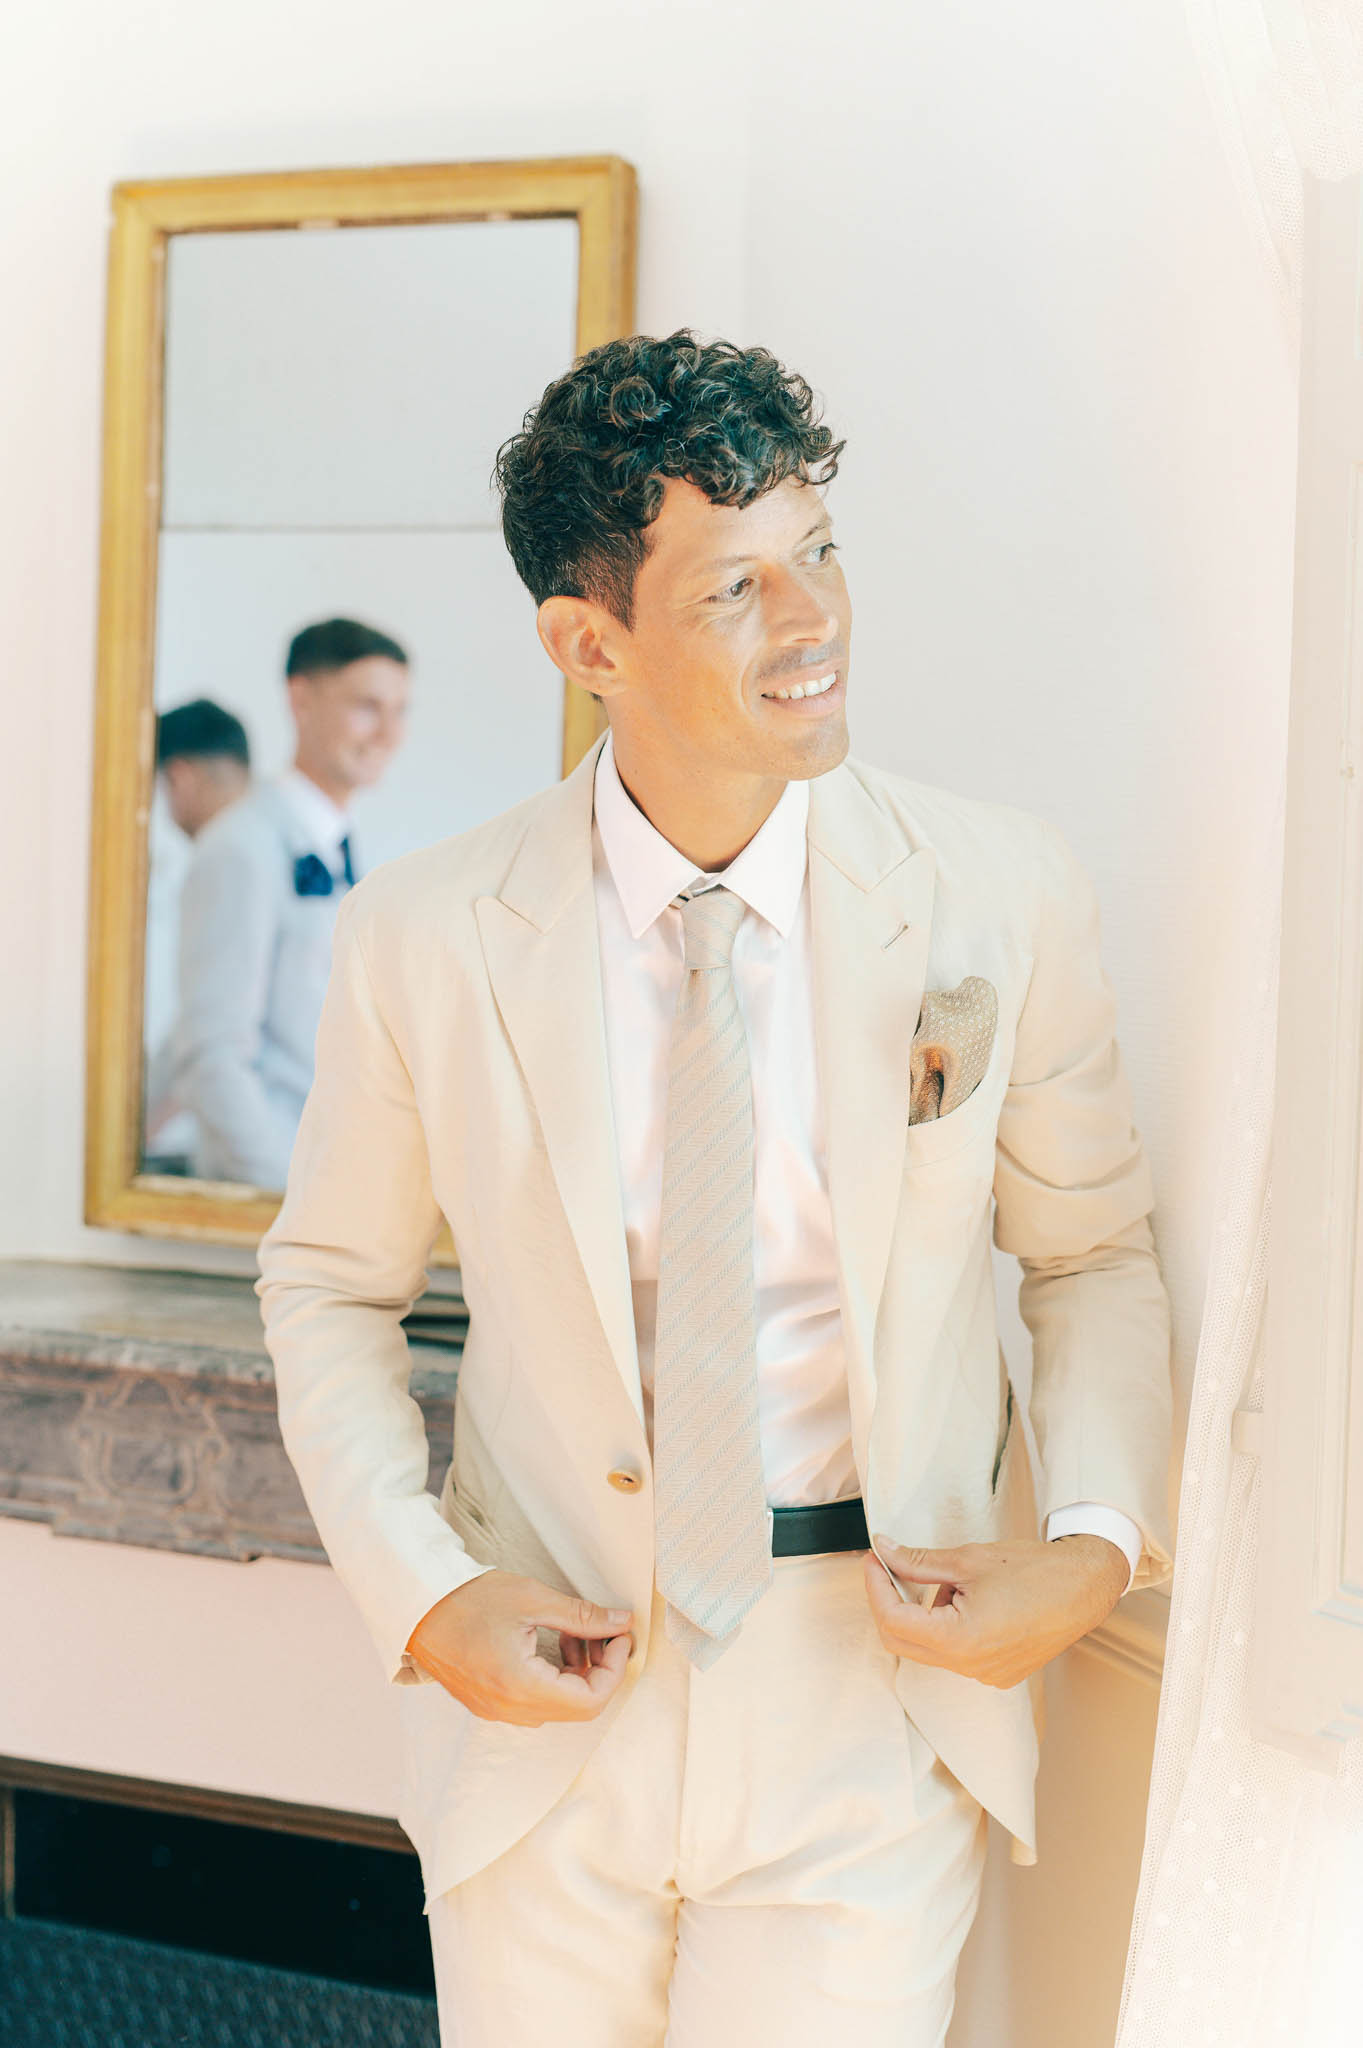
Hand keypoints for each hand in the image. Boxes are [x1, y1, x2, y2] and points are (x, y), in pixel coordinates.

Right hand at [405, 1572, 634, 1725]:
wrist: (417, 1607)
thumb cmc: (470, 1598)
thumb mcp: (533, 1599)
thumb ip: (582, 1616)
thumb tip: (622, 1622)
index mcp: (520, 1686)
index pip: (590, 1700)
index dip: (614, 1669)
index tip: (621, 1636)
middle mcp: (509, 1709)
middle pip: (577, 1708)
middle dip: (599, 1671)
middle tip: (603, 1633)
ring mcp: (497, 1710)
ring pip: (558, 1707)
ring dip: (577, 1674)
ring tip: (575, 1632)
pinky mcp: (488, 1703)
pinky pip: (536, 1703)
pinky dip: (554, 1678)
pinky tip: (552, 1643)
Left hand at [864, 1533, 1129, 1689]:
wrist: (1084, 1587)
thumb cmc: (1033, 1570)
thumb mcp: (967, 1559)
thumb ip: (918, 1562)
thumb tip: (885, 1552)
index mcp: (959, 1641)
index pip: (893, 1621)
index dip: (875, 1587)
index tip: (874, 1560)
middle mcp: (970, 1667)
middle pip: (904, 1642)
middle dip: (890, 1602)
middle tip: (890, 1566)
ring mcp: (986, 1675)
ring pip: (930, 1649)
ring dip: (923, 1615)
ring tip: (949, 1581)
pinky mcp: (999, 1674)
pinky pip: (956, 1654)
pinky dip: (947, 1628)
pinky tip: (967, 1600)